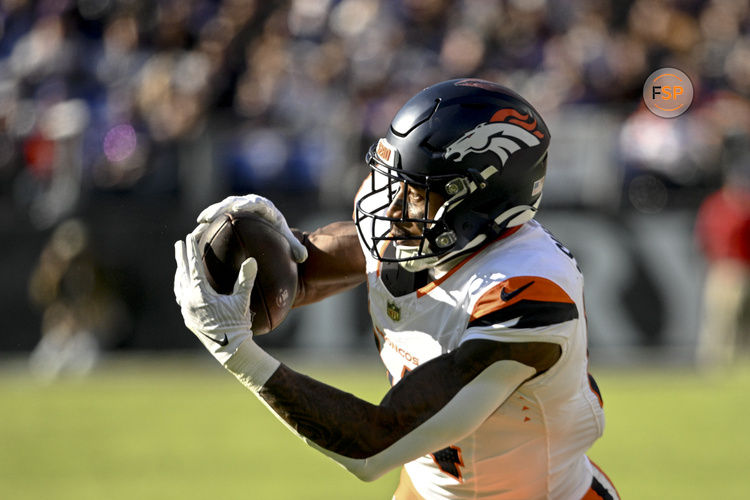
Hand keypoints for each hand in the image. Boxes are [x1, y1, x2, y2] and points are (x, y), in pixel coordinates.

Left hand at [174, 232, 255, 364]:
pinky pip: (181, 297)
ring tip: (181, 261)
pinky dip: (181, 286)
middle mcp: (188, 302)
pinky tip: (184, 285)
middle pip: (182, 273)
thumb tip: (251, 260)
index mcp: (199, 295)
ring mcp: (186, 311)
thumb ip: (245, 279)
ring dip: (180, 271)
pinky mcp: (189, 318)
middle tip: (179, 242)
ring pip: (179, 286)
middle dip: (181, 257)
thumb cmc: (237, 325)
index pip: (193, 267)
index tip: (188, 237)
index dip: (192, 250)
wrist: (230, 350)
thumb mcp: (242, 301)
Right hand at [197, 194, 307, 262]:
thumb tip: (303, 258)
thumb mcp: (289, 240)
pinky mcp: (230, 213)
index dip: (246, 203)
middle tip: (211, 215)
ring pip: (222, 207)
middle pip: (233, 201)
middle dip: (222, 207)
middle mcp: (250, 203)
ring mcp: (238, 207)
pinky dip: (208, 222)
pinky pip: (217, 216)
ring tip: (200, 222)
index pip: (255, 202)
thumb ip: (296, 247)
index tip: (237, 206)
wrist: (273, 226)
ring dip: (211, 213)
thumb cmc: (281, 233)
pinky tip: (197, 233)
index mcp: (265, 207)